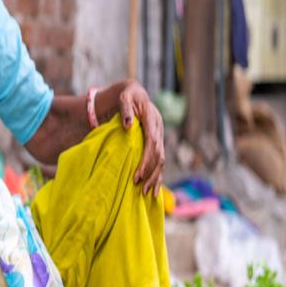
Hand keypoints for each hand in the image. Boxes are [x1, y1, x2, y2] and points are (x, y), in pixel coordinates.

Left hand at [117, 80, 164, 196]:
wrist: (134, 92)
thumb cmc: (126, 96)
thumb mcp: (123, 98)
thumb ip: (125, 110)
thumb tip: (128, 126)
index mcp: (152, 118)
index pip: (152, 143)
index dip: (146, 160)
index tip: (136, 175)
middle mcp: (159, 128)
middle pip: (159, 155)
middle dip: (150, 173)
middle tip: (140, 189)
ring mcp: (160, 135)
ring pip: (162, 160)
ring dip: (155, 177)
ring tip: (147, 193)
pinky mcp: (157, 141)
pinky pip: (160, 160)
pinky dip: (158, 174)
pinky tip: (154, 188)